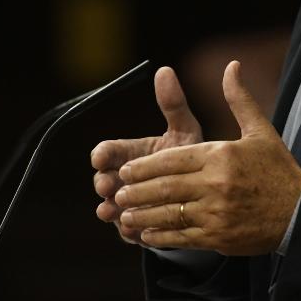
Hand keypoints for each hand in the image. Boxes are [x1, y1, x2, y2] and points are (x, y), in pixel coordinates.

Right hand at [91, 66, 203, 244]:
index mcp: (129, 154)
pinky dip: (127, 230)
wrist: (200, 195)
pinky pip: (126, 231)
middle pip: (102, 180)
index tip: (100, 157)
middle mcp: (122, 179)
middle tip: (107, 186)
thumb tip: (165, 70)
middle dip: (102, 183)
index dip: (102, 154)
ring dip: (108, 209)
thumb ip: (173, 105)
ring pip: (109, 208)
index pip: (106, 151)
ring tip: (111, 211)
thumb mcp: (184, 132)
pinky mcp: (135, 228)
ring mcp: (126, 205)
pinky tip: (131, 230)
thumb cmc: (188, 158)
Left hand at [115, 60, 300, 255]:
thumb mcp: (260, 131)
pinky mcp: (219, 237)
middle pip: (165, 187)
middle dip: (136, 191)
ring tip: (124, 215)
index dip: (144, 167)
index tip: (126, 170)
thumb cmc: (278, 171)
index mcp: (222, 156)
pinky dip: (160, 236)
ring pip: (169, 214)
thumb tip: (231, 65)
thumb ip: (239, 99)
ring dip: (142, 215)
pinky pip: (181, 237)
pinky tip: (146, 233)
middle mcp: (217, 184)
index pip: (172, 160)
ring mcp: (217, 213)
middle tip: (116, 193)